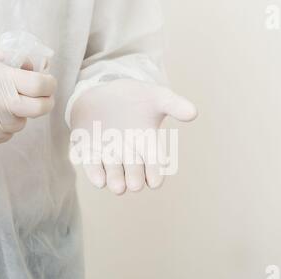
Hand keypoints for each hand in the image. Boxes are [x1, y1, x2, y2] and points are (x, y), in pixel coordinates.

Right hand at [0, 48, 56, 145]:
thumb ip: (7, 59)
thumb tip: (32, 66)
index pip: (39, 85)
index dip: (50, 84)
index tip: (48, 83)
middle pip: (40, 108)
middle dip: (46, 102)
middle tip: (43, 97)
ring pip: (22, 122)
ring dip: (20, 114)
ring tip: (2, 104)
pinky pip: (8, 134)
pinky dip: (6, 126)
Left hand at [70, 79, 197, 194]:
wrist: (105, 90)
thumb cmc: (135, 97)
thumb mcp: (156, 97)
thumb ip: (174, 104)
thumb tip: (194, 112)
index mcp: (147, 144)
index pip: (154, 163)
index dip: (155, 173)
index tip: (155, 182)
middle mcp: (128, 154)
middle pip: (133, 171)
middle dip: (133, 178)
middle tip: (134, 185)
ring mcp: (107, 153)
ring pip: (111, 171)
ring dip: (113, 178)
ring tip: (115, 186)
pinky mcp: (87, 148)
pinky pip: (89, 162)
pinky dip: (91, 169)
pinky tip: (95, 176)